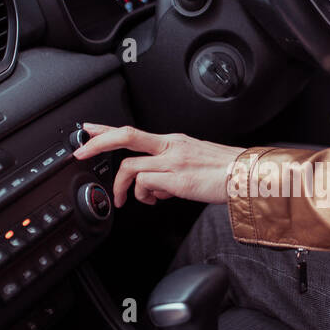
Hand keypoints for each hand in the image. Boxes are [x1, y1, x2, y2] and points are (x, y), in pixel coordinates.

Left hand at [72, 123, 243, 206]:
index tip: (88, 130)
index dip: (107, 130)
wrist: (249, 177)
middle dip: (98, 143)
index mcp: (174, 141)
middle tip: (81, 153)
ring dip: (124, 186)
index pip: (133, 131)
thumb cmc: (227, 173)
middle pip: (125, 136)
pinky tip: (155, 200)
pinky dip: (145, 195)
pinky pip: (146, 184)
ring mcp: (174, 161)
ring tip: (130, 199)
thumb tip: (153, 186)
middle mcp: (171, 146)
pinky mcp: (178, 179)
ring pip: (131, 166)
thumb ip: (170, 170)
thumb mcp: (194, 163)